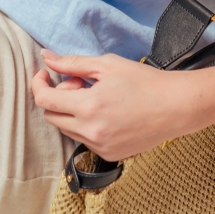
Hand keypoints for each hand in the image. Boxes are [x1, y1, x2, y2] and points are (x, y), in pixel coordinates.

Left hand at [31, 51, 201, 161]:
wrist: (176, 107)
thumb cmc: (145, 82)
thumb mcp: (107, 65)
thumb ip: (73, 63)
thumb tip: (47, 58)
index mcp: (89, 106)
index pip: (44, 100)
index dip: (38, 83)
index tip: (45, 73)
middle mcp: (91, 131)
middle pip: (51, 116)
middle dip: (56, 97)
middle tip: (79, 83)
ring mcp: (99, 147)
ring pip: (66, 130)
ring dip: (70, 112)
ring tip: (95, 97)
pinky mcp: (108, 155)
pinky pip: (84, 140)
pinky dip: (85, 125)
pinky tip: (106, 112)